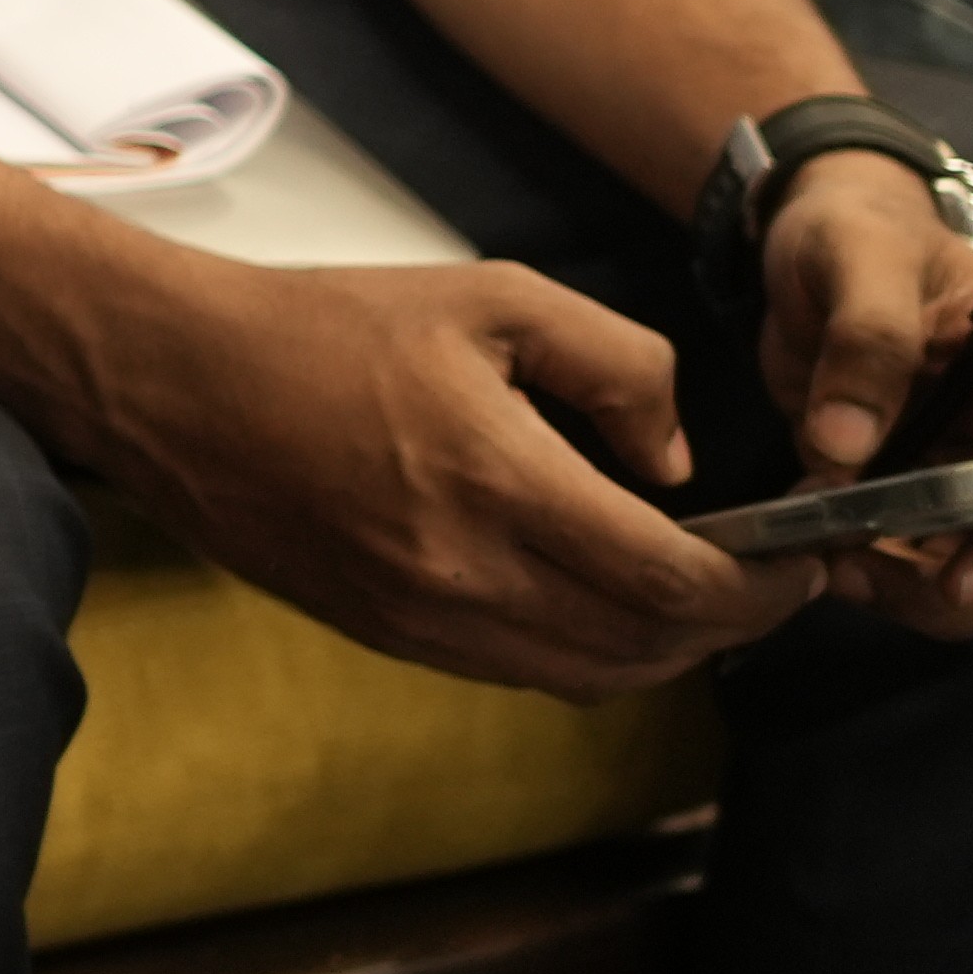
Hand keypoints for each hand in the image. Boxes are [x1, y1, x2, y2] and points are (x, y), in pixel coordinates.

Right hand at [76, 255, 813, 697]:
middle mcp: (463, 575)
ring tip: (697, 591)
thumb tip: (676, 457)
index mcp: (496, 482)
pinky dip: (591, 651)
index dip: (763, 587)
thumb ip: (619, 364)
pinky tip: (602, 596)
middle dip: (734, 623)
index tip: (802, 557)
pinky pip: (525, 672)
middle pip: (649, 649)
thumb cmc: (324, 324)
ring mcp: (420, 619)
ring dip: (667, 649)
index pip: (676, 582)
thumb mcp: (492, 297)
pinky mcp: (387, 635)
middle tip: (771, 577)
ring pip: (593, 677)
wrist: (170, 381)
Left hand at [759, 164, 972, 640]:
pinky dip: (894, 582)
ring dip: (919, 594)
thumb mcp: (853, 255)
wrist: (829, 245)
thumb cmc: (856, 235)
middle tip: (855, 575)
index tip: (954, 583)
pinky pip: (942, 570)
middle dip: (961, 588)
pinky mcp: (948, 497)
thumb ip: (862, 337)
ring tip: (832, 563)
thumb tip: (845, 448)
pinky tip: (832, 555)